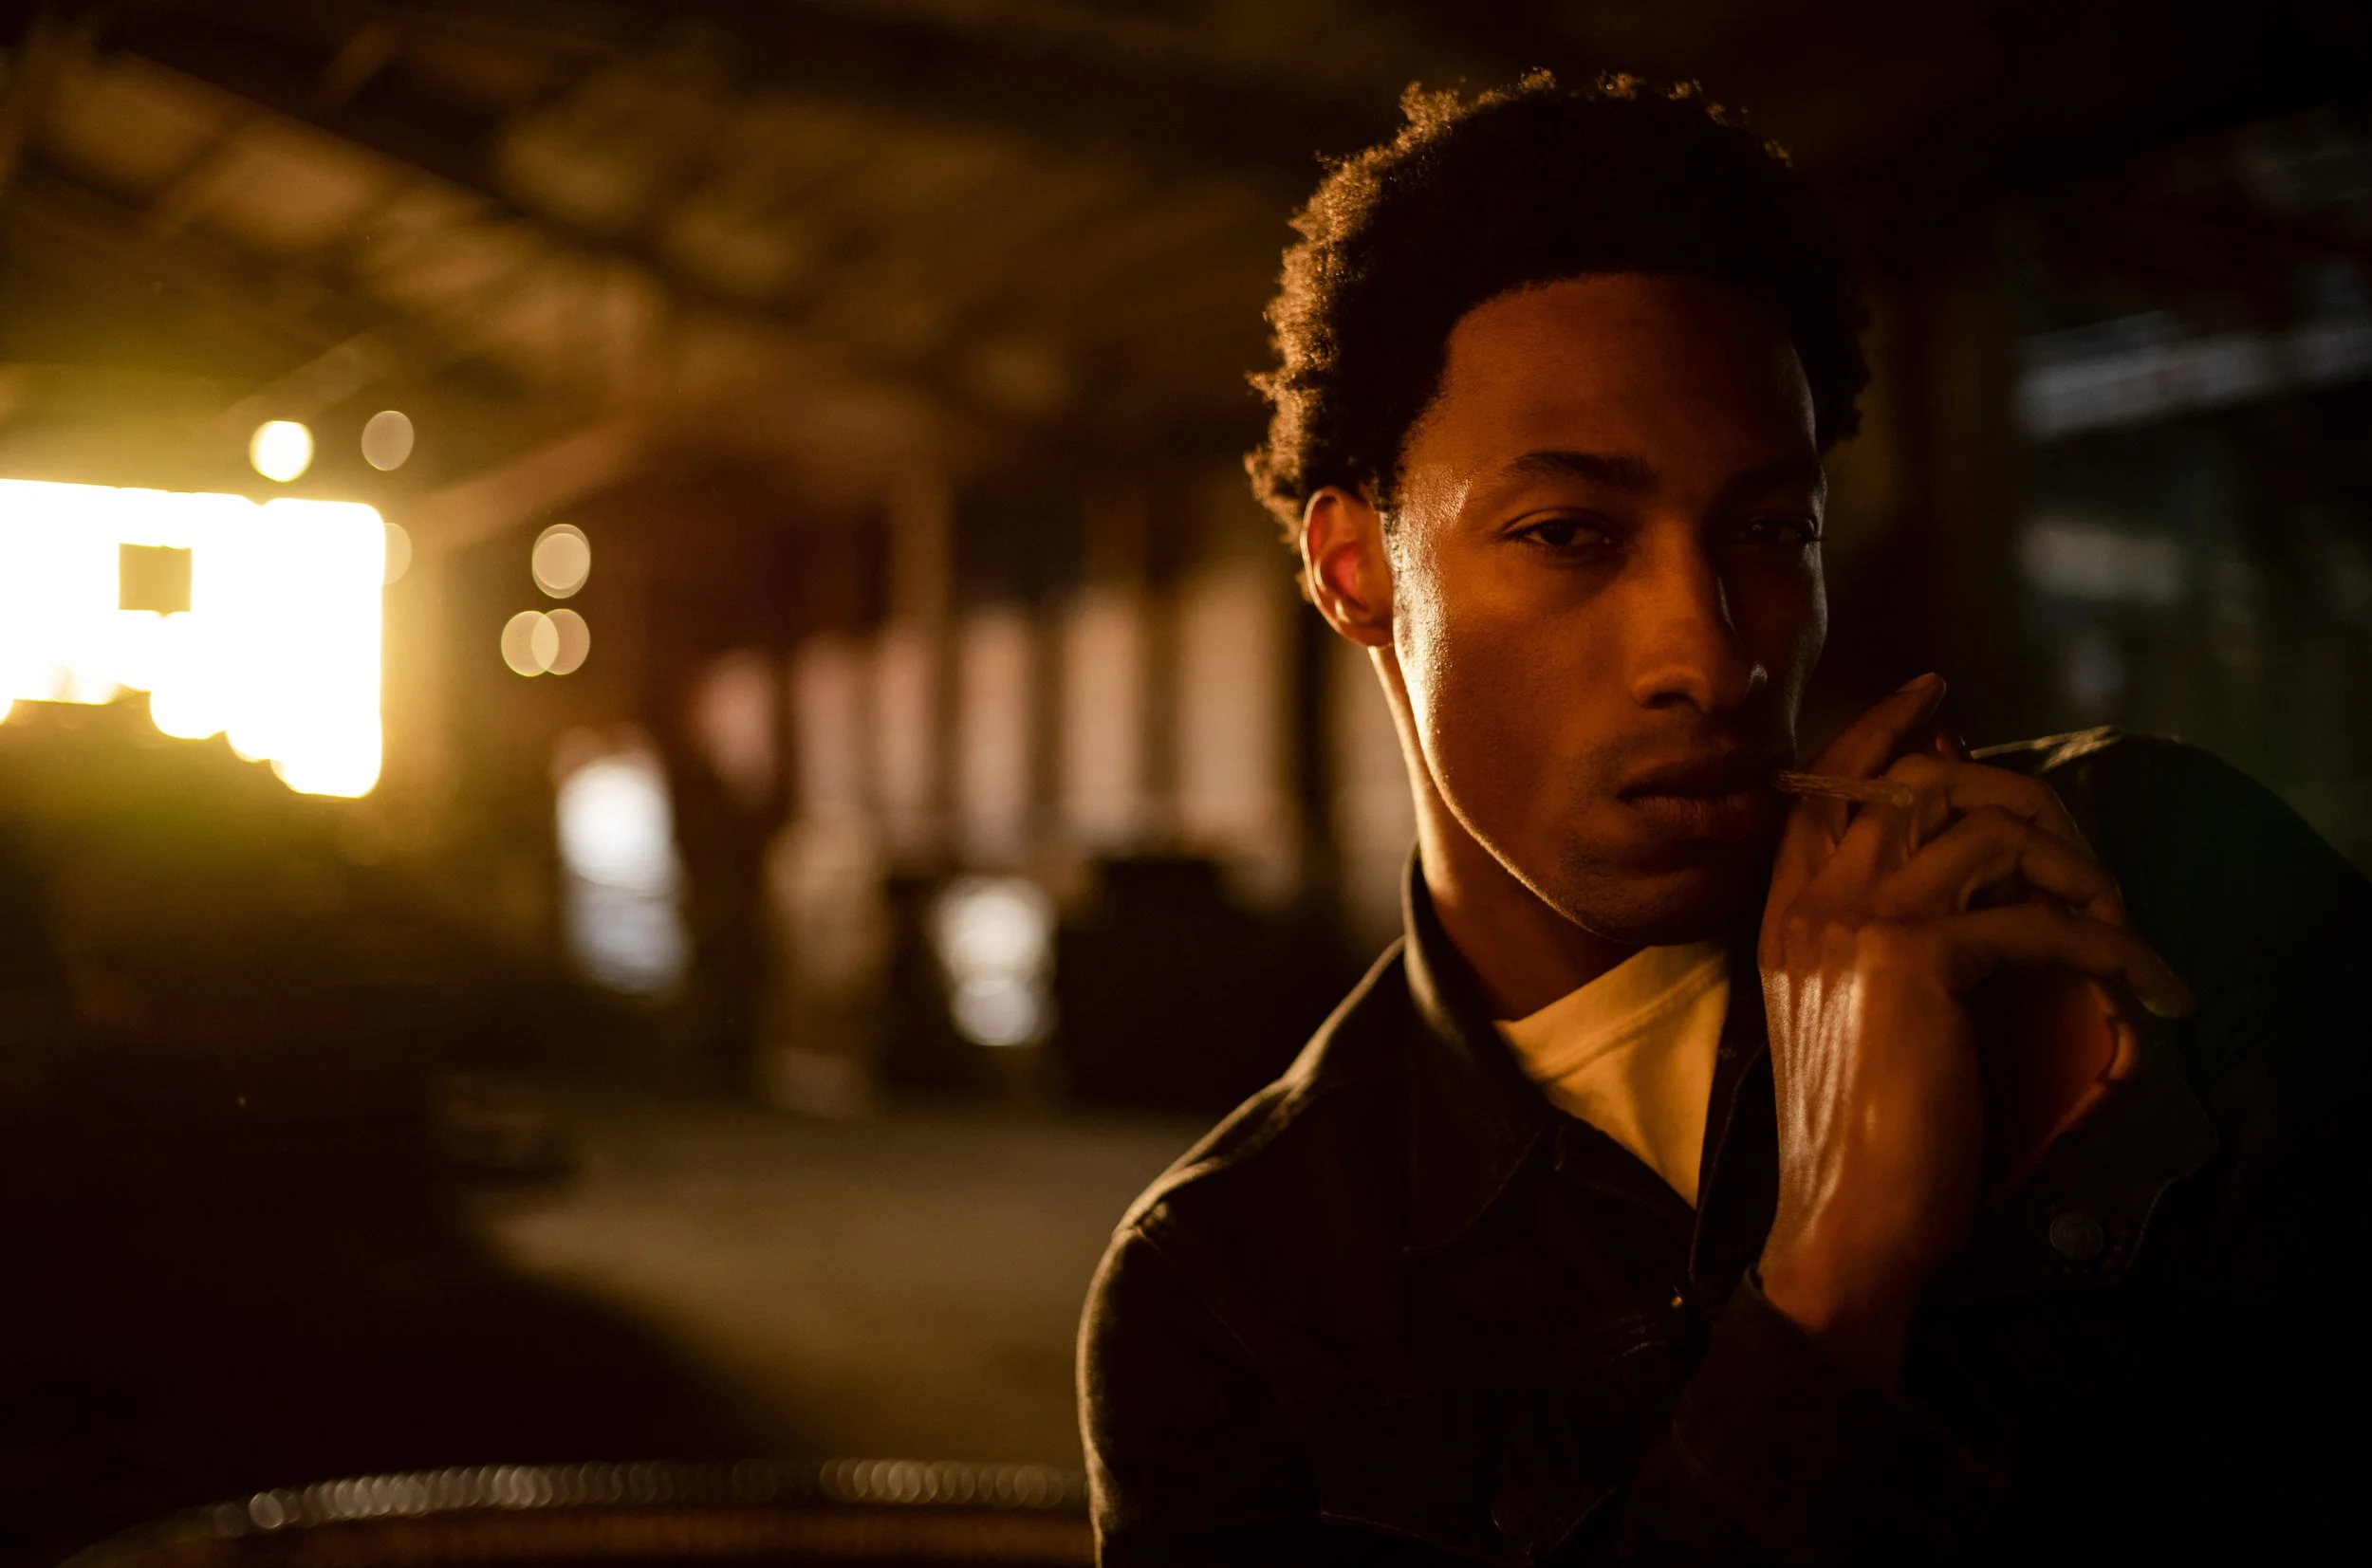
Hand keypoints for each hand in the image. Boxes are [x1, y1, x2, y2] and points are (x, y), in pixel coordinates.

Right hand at [1754, 675, 2191, 1386]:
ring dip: (2076, 870)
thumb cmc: (1855, 1135)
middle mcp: (1812, 904)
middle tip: (2079, 857)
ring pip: (1987, 832)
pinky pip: (2038, 920)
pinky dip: (2111, 949)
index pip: (1824, 786)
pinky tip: (2144, 989)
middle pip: (1920, 785)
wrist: (1841, 1217)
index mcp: (1783, 915)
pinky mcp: (1914, 960)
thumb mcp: (1842, 1015)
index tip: (1935, 694)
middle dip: (2019, 800)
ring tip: (2116, 927)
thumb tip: (1956, 879)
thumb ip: (1867, 940)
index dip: (1883, 729)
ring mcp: (1854, 924)